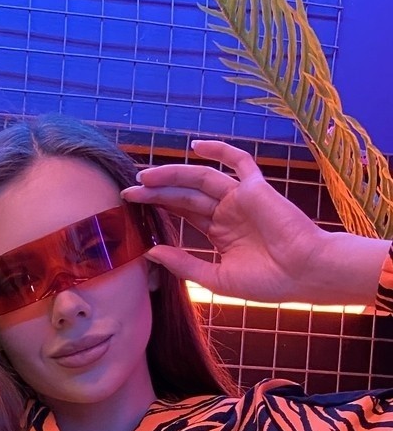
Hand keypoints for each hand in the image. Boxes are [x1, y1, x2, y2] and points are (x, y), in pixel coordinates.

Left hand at [121, 138, 390, 305]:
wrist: (305, 274)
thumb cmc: (268, 283)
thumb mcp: (216, 278)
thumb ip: (184, 264)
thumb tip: (150, 252)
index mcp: (219, 234)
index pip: (182, 215)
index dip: (157, 209)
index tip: (130, 209)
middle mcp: (227, 212)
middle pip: (185, 196)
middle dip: (156, 192)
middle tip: (127, 192)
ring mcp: (240, 198)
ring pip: (201, 180)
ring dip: (173, 175)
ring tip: (145, 178)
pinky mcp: (256, 189)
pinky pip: (238, 162)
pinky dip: (219, 151)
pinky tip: (195, 148)